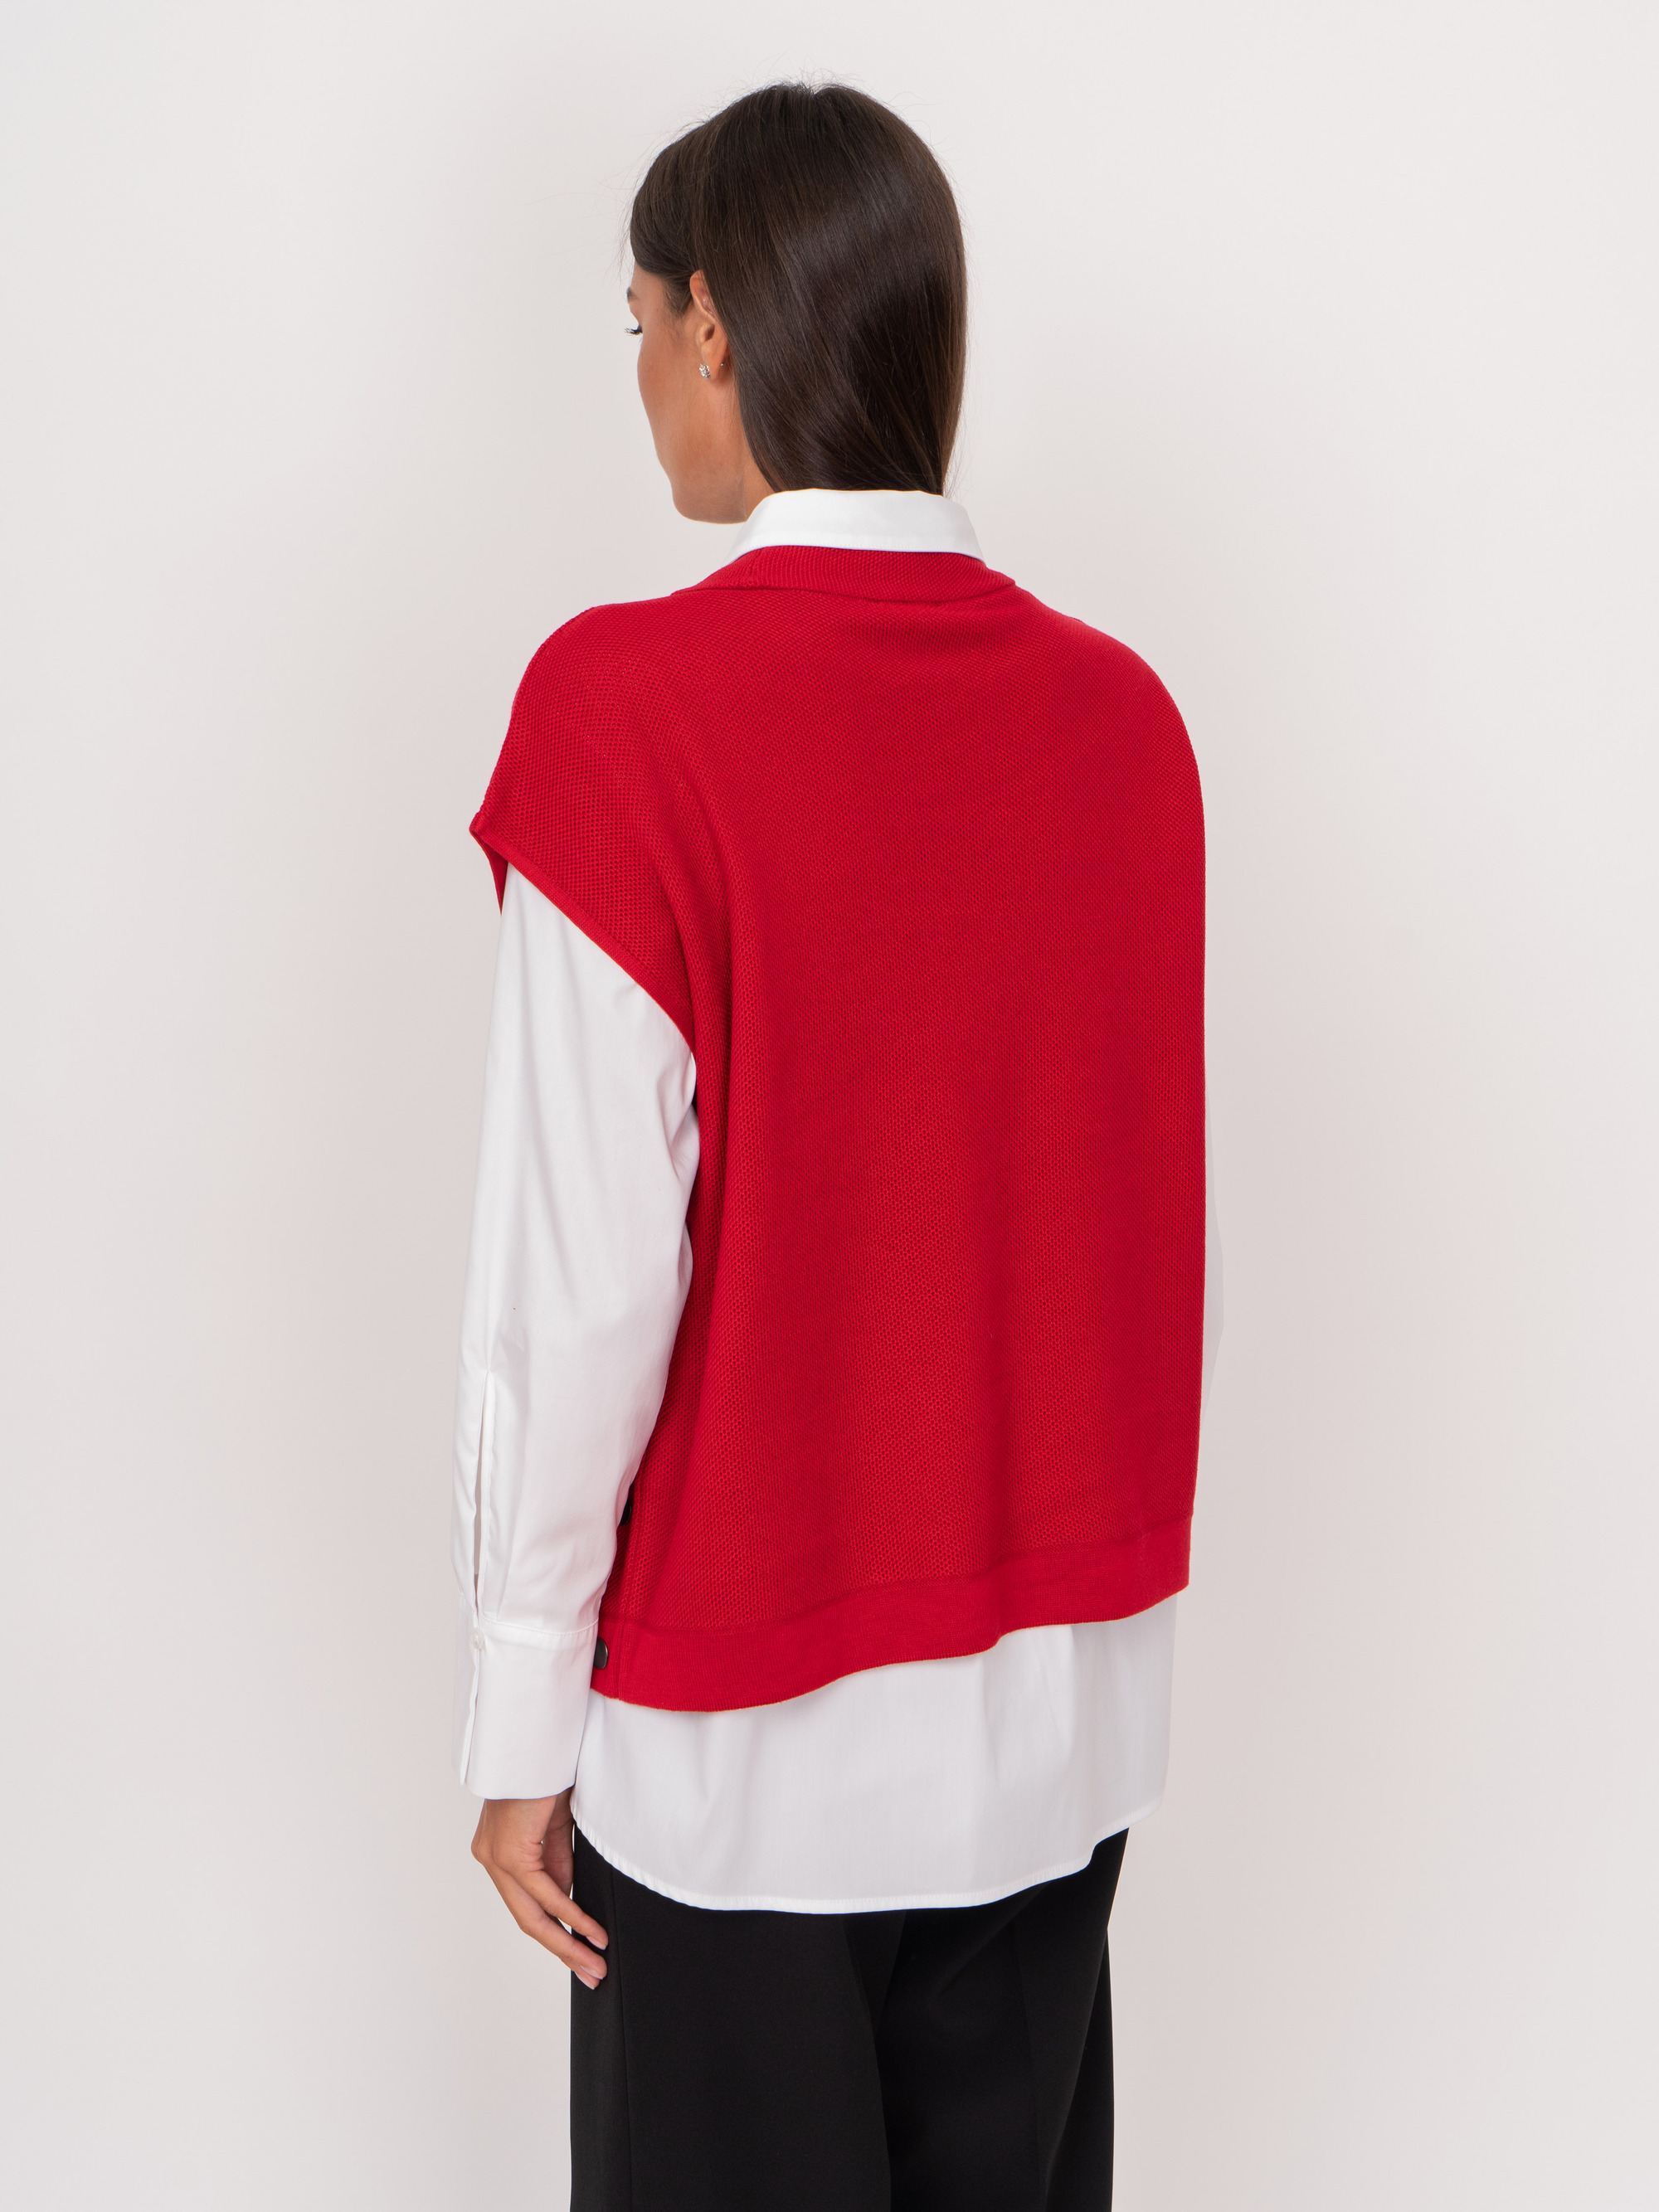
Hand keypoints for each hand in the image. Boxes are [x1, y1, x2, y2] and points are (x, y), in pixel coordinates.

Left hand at [471, 1789, 608, 1986]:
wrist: (538, 1738)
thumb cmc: (548, 1773)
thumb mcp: (555, 1828)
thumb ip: (557, 1864)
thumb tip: (568, 1903)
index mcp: (497, 1852)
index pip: (526, 1905)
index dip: (556, 1934)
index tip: (582, 1955)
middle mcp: (489, 1858)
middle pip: (526, 1920)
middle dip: (563, 1950)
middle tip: (592, 1975)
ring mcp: (494, 1857)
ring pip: (532, 1915)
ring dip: (569, 1942)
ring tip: (596, 1963)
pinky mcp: (508, 1852)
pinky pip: (544, 1893)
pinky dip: (571, 1915)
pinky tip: (592, 1932)